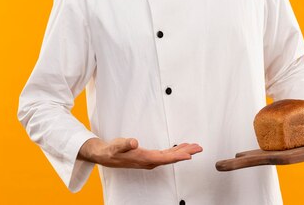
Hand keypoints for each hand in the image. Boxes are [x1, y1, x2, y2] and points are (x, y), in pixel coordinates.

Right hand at [78, 137, 202, 169]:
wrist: (105, 155)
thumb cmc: (111, 150)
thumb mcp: (116, 145)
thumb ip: (125, 144)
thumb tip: (134, 142)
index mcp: (144, 158)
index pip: (164, 158)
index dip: (177, 156)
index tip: (190, 155)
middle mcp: (149, 161)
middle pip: (171, 158)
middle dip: (186, 153)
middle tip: (199, 148)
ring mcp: (149, 159)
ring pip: (170, 156)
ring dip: (182, 151)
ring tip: (194, 146)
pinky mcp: (148, 156)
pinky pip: (165, 154)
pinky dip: (175, 151)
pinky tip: (181, 147)